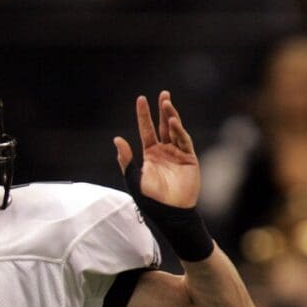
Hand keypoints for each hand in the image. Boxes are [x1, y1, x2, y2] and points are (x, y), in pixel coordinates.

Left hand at [114, 91, 199, 207]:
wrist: (170, 212)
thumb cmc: (151, 199)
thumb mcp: (134, 179)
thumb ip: (126, 160)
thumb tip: (116, 139)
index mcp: (150, 155)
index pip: (146, 130)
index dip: (144, 115)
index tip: (141, 99)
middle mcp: (164, 151)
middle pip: (162, 126)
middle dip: (163, 110)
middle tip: (163, 94)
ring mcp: (178, 153)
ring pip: (174, 130)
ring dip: (171, 116)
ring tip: (166, 101)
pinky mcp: (189, 158)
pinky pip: (184, 140)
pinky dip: (178, 130)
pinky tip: (171, 121)